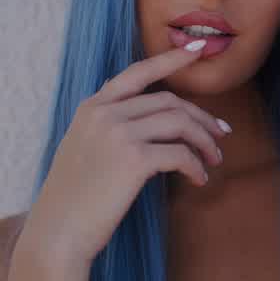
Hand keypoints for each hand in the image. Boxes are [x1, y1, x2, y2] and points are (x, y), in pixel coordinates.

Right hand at [18, 43, 229, 267]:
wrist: (58, 232)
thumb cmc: (74, 194)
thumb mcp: (82, 144)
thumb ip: (107, 121)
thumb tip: (143, 110)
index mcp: (93, 106)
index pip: (139, 71)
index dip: (171, 58)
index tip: (197, 48)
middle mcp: (106, 112)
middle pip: (170, 101)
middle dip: (201, 116)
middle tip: (220, 134)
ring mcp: (119, 133)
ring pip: (180, 123)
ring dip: (204, 140)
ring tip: (214, 158)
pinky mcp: (134, 159)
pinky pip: (180, 154)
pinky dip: (196, 166)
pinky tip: (199, 179)